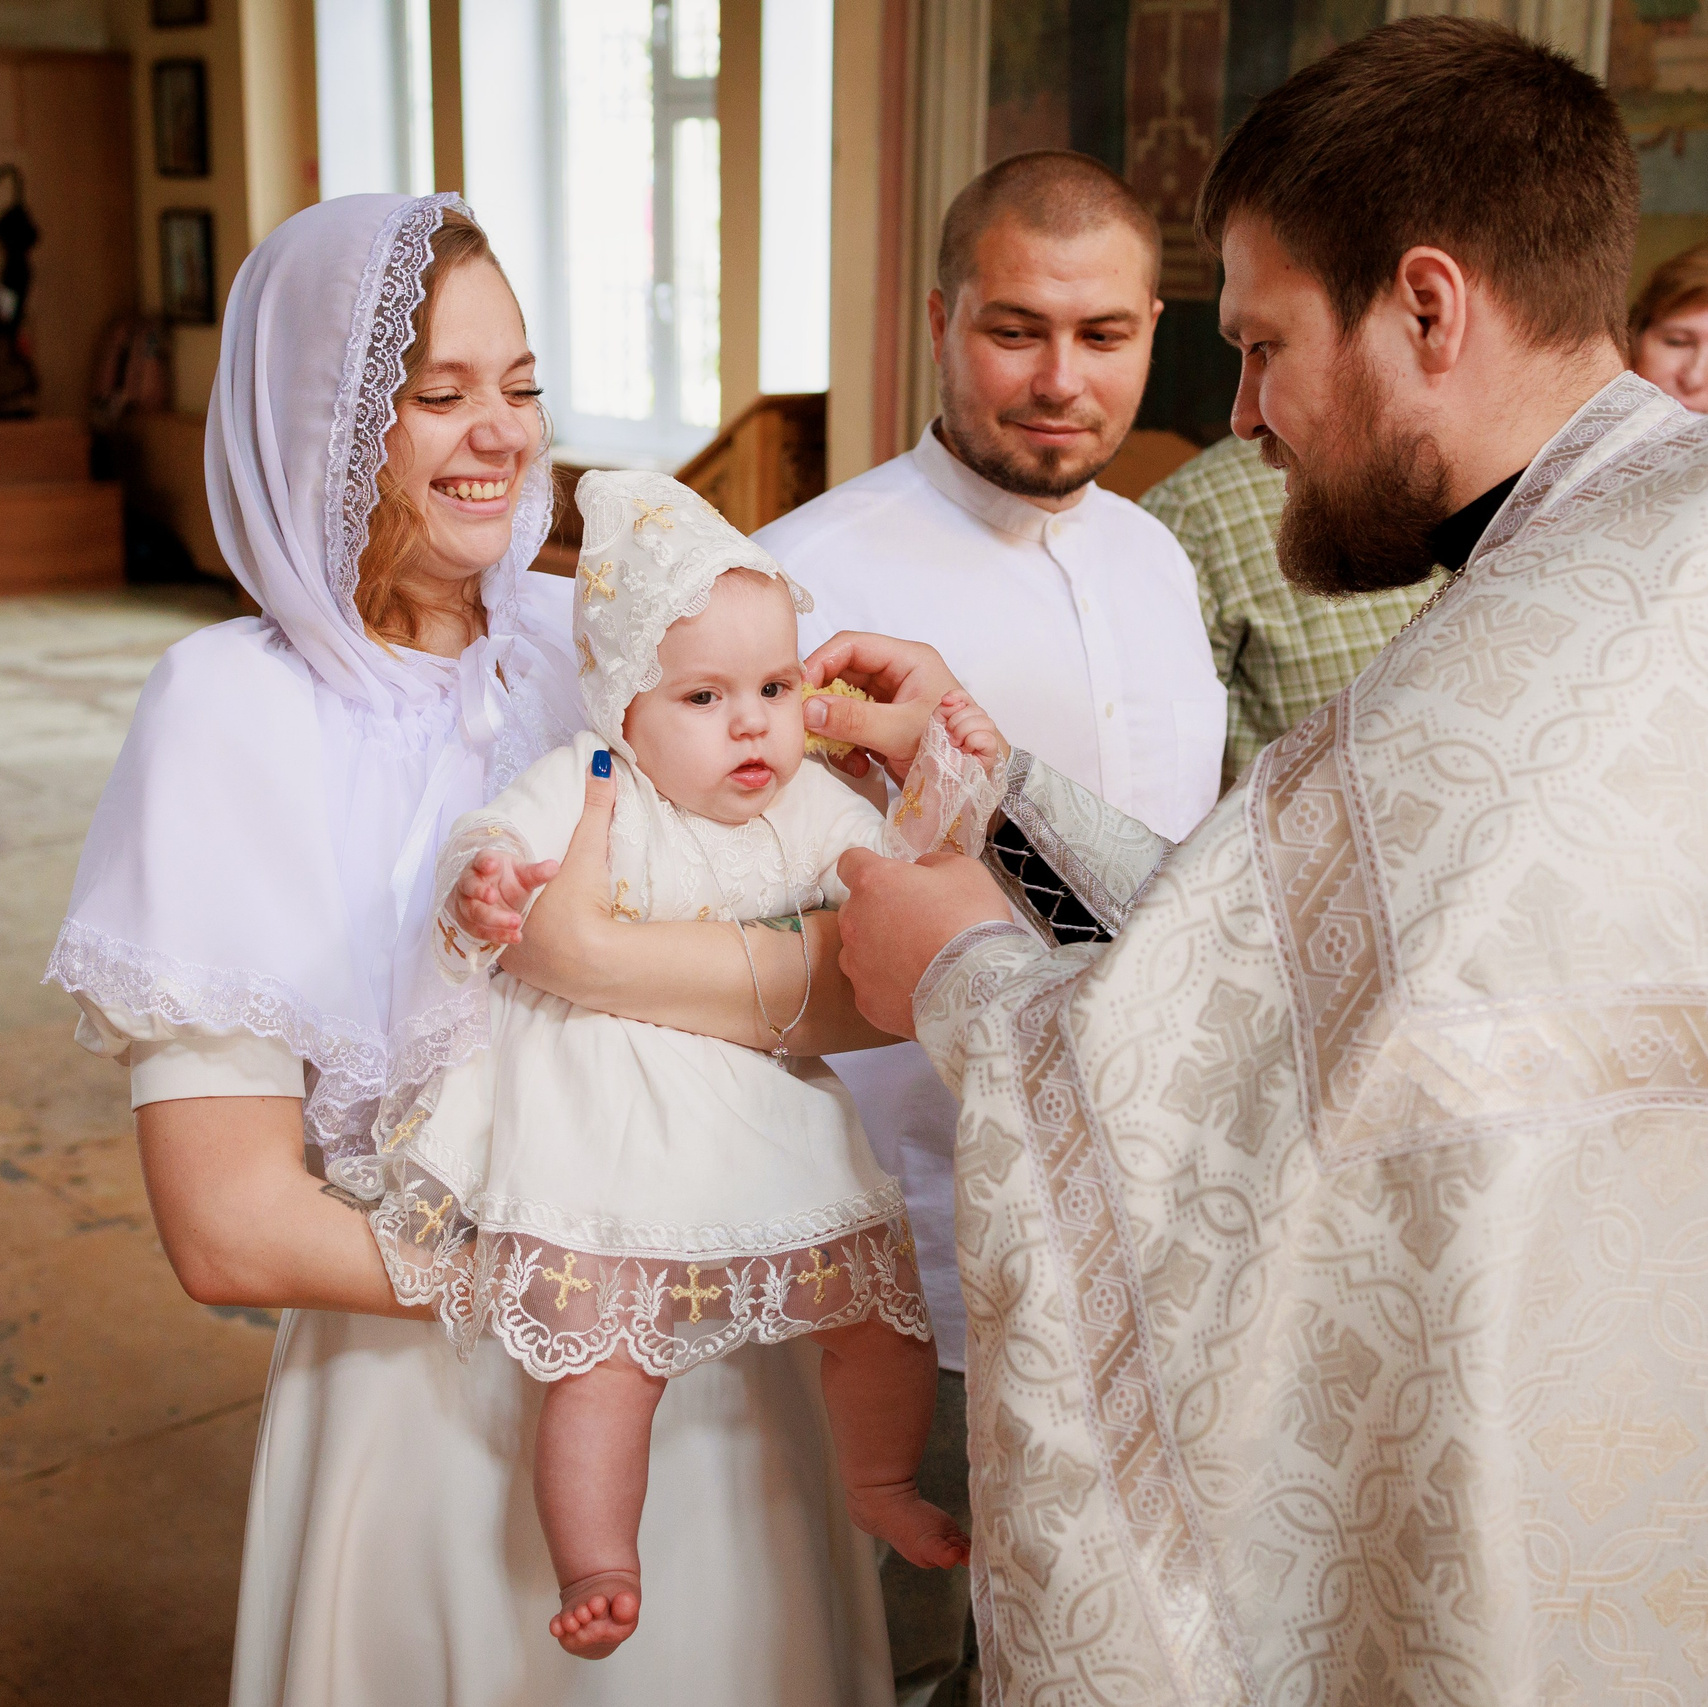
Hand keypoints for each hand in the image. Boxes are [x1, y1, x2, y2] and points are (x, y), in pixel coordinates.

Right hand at [454, 850, 560, 945]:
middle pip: (471, 887)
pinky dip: (496, 935)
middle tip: (494, 898)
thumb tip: (555, 866)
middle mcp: (469, 881)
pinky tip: (515, 937)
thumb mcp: (524, 874)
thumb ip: (537, 872)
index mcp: (483, 863)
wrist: (499, 896)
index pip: (480, 859)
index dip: (485, 862)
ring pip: (472, 912)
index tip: (493, 865)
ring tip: (516, 923)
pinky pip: (478, 930)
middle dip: (481, 893)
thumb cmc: (510, 880)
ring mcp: (465, 902)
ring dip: (493, 920)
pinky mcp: (468, 922)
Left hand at [499, 754, 620, 989]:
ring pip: (494, 928)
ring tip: (529, 913)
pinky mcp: (520, 973)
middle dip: (504, 890)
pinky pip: (511, 958)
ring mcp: (505, 947)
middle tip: (522, 886)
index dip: (499, 861)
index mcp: (506, 884)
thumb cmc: (582, 901)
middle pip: (489, 897)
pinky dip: (522, 948)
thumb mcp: (588, 848)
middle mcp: (496, 915)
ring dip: (509, 920)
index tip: (515, 861)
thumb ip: (594, 805)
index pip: (491, 866)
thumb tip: (599, 761)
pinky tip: (537, 940)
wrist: (592, 960)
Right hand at [802, 632, 992, 785]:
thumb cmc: (953, 747)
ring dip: (834, 730)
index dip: (822, 662)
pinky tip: (859, 765)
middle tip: (807, 724)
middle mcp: (896, 676)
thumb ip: (854, 720)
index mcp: (908, 660)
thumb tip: (808, 710)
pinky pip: (850, 728)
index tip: (801, 690)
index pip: (852, 645)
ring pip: (842, 705)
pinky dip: (847, 747)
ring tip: (838, 753)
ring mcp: (888, 703)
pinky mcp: (883, 728)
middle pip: (842, 675)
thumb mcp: (901, 731)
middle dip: (824, 701)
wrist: (977, 782)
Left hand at [835, 847, 1010, 1037]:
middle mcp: (854, 922)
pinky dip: (887, 984)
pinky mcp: (866, 1000)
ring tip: (914, 959)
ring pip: (857, 949)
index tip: (887, 875)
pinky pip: (871, 986)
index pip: (851, 862)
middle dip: (878, 911)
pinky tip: (916, 986)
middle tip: (915, 921)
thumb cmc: (971, 919)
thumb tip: (919, 870)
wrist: (977, 986)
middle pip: (855, 909)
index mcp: (874, 883)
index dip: (868, 866)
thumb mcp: (963, 871)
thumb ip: (932, 863)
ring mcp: (856, 965)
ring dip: (878, 949)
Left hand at [938, 690, 1007, 774]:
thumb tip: (952, 701)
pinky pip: (988, 738)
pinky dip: (973, 741)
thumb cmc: (937, 754)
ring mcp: (986, 739)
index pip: (967, 698)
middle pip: (977, 709)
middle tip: (949, 734)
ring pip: (986, 722)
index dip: (959, 696)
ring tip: (956, 743)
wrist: (936, 775)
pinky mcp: (991, 753)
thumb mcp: (935, 725)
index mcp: (963, 718)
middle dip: (958, 720)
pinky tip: (966, 750)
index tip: (945, 701)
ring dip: (965, 731)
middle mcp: (977, 726)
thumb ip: (944, 709)